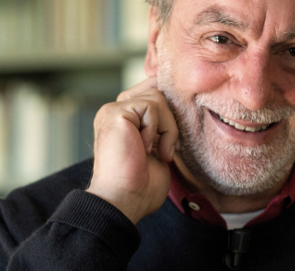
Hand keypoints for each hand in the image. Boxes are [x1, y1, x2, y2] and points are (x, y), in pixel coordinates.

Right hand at [86, 77, 177, 223]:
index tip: (171, 139)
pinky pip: (152, 106)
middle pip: (158, 91)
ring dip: (167, 128)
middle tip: (165, 149)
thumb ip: (163, 125)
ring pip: (158, 98)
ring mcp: (113, 110)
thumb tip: (181, 106)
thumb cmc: (141, 185)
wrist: (123, 201)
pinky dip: (158, 129)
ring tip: (157, 152)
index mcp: (125, 118)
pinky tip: (147, 149)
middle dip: (170, 120)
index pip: (154, 91)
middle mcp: (117, 111)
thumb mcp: (159, 147)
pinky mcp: (115, 113)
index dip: (171, 109)